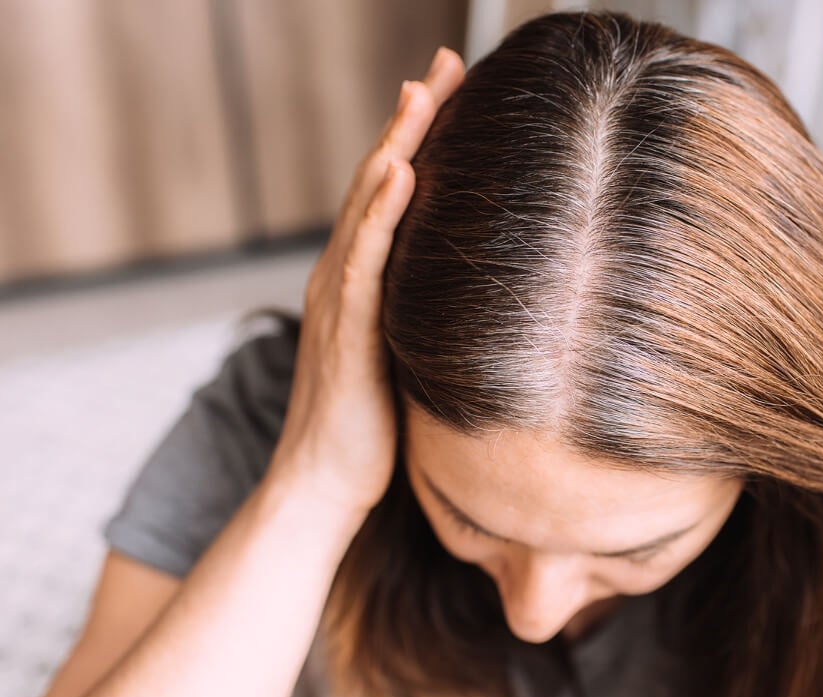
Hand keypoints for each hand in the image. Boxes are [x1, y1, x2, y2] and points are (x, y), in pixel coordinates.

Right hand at [267, 46, 465, 518]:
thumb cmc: (372, 428)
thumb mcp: (408, 357)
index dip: (421, 140)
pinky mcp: (347, 332)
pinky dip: (380, 215)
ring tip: (420, 94)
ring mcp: (341, 300)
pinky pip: (364, 262)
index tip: (455, 90)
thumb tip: (476, 301)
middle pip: (380, 183)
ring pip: (368, 209)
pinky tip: (401, 174)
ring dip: (395, 147)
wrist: (325, 484)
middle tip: (443, 64)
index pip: (394, 194)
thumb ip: (426, 317)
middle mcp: (346, 278)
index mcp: (362, 281)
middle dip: (411, 122)